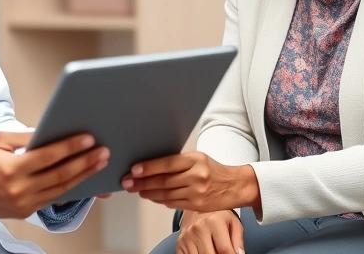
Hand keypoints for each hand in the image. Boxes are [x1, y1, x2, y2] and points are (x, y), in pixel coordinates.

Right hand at [0, 131, 108, 218]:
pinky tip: (83, 178)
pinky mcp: (27, 211)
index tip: (88, 139)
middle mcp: (19, 189)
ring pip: (61, 189)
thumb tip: (51, 131)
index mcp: (11, 169)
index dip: (70, 147)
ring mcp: (24, 203)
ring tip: (99, 163)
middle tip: (102, 152)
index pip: (47, 156)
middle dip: (85, 162)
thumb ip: (25, 137)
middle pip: (60, 175)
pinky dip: (71, 188)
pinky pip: (53, 198)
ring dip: (83, 176)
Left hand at [120, 151, 260, 211]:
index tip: (133, 170)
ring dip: (148, 192)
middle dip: (142, 182)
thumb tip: (151, 166)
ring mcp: (197, 191)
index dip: (148, 167)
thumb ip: (178, 162)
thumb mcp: (198, 159)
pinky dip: (160, 200)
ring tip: (137, 190)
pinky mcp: (197, 204)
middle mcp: (196, 175)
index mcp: (195, 159)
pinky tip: (152, 196)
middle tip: (127, 183)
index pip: (167, 163)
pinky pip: (172, 203)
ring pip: (166, 193)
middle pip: (163, 180)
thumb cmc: (214, 170)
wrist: (235, 185)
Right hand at [177, 210, 244, 253]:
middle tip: (221, 252)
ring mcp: (187, 237)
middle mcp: (198, 228)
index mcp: (214, 222)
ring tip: (213, 249)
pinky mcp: (179, 243)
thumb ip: (238, 240)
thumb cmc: (218, 216)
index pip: (224, 249)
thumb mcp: (233, 223)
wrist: (198, 209)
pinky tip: (203, 251)